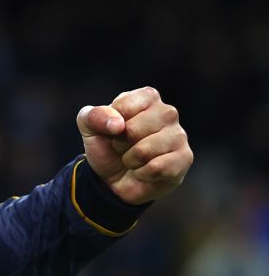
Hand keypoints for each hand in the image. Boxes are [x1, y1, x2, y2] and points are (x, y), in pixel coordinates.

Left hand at [76, 86, 191, 204]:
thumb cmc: (106, 146)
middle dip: (121, 144)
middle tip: (125, 147)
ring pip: (145, 150)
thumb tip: (117, 124)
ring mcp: (179, 135)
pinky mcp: (185, 158)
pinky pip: (157, 168)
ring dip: (131, 160)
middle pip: (133, 130)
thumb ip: (93, 116)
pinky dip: (143, 174)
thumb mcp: (89, 127)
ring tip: (135, 159)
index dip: (111, 125)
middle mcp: (167, 112)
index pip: (124, 106)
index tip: (114, 130)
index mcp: (146, 97)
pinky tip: (146, 171)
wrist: (114, 178)